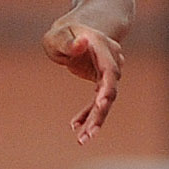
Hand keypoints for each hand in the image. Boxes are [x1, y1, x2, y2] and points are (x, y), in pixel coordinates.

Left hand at [42, 17, 122, 143]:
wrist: (79, 30)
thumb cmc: (64, 32)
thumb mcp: (58, 35)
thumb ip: (67, 41)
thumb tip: (82, 42)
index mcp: (102, 48)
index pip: (109, 70)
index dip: (107, 87)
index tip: (101, 102)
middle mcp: (111, 62)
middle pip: (109, 91)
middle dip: (100, 113)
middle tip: (88, 133)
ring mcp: (108, 74)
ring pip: (105, 100)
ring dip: (95, 119)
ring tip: (82, 139)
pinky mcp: (101, 83)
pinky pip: (97, 102)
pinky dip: (88, 114)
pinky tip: (75, 126)